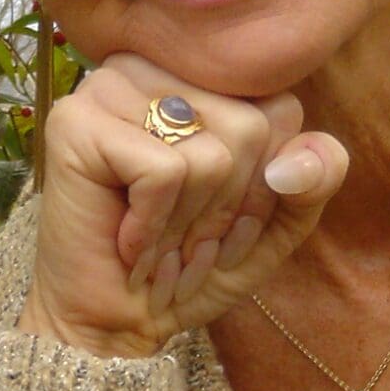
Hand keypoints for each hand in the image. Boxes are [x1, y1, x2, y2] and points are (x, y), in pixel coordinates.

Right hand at [16, 51, 349, 359]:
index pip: (281, 109)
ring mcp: (109, 86)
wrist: (117, 323)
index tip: (224, 226)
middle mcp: (154, 67)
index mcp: (201, 77)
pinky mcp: (76, 123)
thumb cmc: (191, 266)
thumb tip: (303, 158)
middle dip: (227, 209)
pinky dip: (153, 226)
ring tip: (158, 246)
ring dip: (190, 224)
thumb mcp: (275, 224)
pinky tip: (127, 241)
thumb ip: (312, 181)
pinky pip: (164, 173)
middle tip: (187, 244)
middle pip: (250, 127)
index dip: (265, 185)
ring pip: (210, 151)